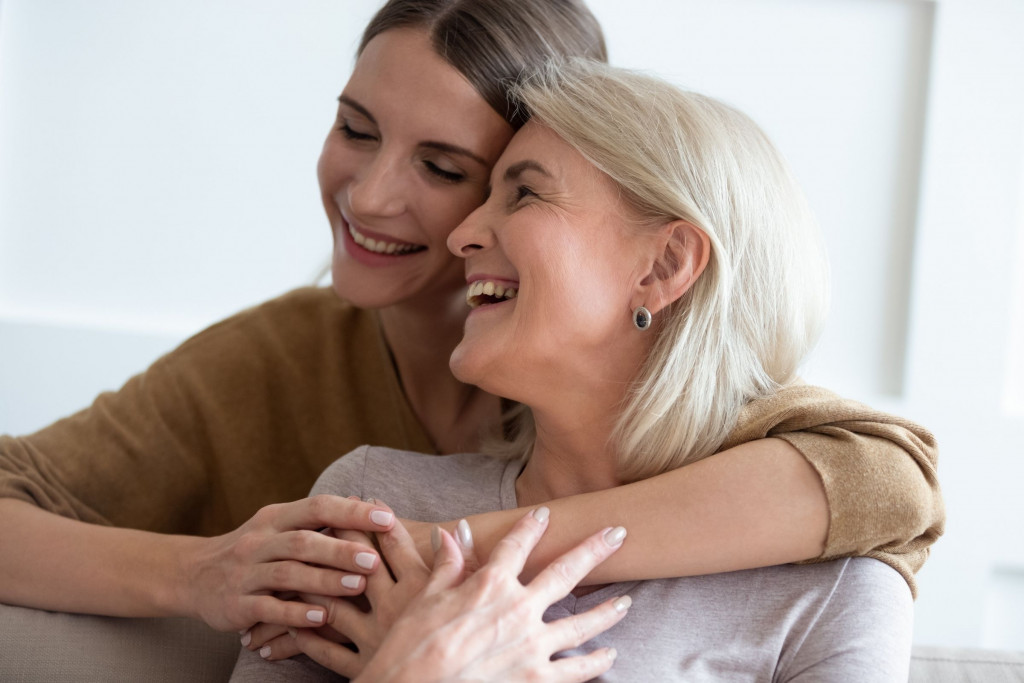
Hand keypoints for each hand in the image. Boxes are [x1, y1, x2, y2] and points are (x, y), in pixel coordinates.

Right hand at [181, 494, 394, 632]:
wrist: (192, 574)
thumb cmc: (253, 550)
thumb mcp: (278, 528)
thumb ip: (315, 521)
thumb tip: (366, 505)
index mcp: (276, 518)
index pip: (317, 506)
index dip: (352, 512)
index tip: (387, 518)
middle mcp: (259, 541)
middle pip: (304, 541)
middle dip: (341, 550)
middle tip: (375, 559)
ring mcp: (245, 573)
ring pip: (288, 575)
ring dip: (325, 581)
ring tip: (358, 587)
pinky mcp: (235, 604)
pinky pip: (267, 608)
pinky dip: (295, 614)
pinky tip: (320, 618)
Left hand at [259, 505, 476, 666]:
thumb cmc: (473, 639)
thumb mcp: (476, 595)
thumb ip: (465, 561)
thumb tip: (458, 527)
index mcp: (422, 588)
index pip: (394, 544)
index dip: (378, 518)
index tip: (363, 498)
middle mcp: (393, 608)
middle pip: (356, 565)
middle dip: (339, 538)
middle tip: (322, 519)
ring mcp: (375, 638)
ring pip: (333, 605)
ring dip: (312, 586)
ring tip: (295, 569)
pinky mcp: (365, 669)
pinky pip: (328, 653)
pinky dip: (309, 640)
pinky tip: (294, 629)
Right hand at [296, 507, 631, 681]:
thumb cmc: (411, 647)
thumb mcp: (424, 599)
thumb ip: (448, 565)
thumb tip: (452, 532)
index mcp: (489, 585)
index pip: (516, 545)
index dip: (531, 527)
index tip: (544, 513)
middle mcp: (518, 609)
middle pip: (566, 572)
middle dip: (595, 549)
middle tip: (618, 532)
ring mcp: (532, 646)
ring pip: (582, 623)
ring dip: (607, 611)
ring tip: (626, 602)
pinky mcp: (537, 680)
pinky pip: (576, 670)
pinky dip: (596, 663)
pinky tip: (608, 656)